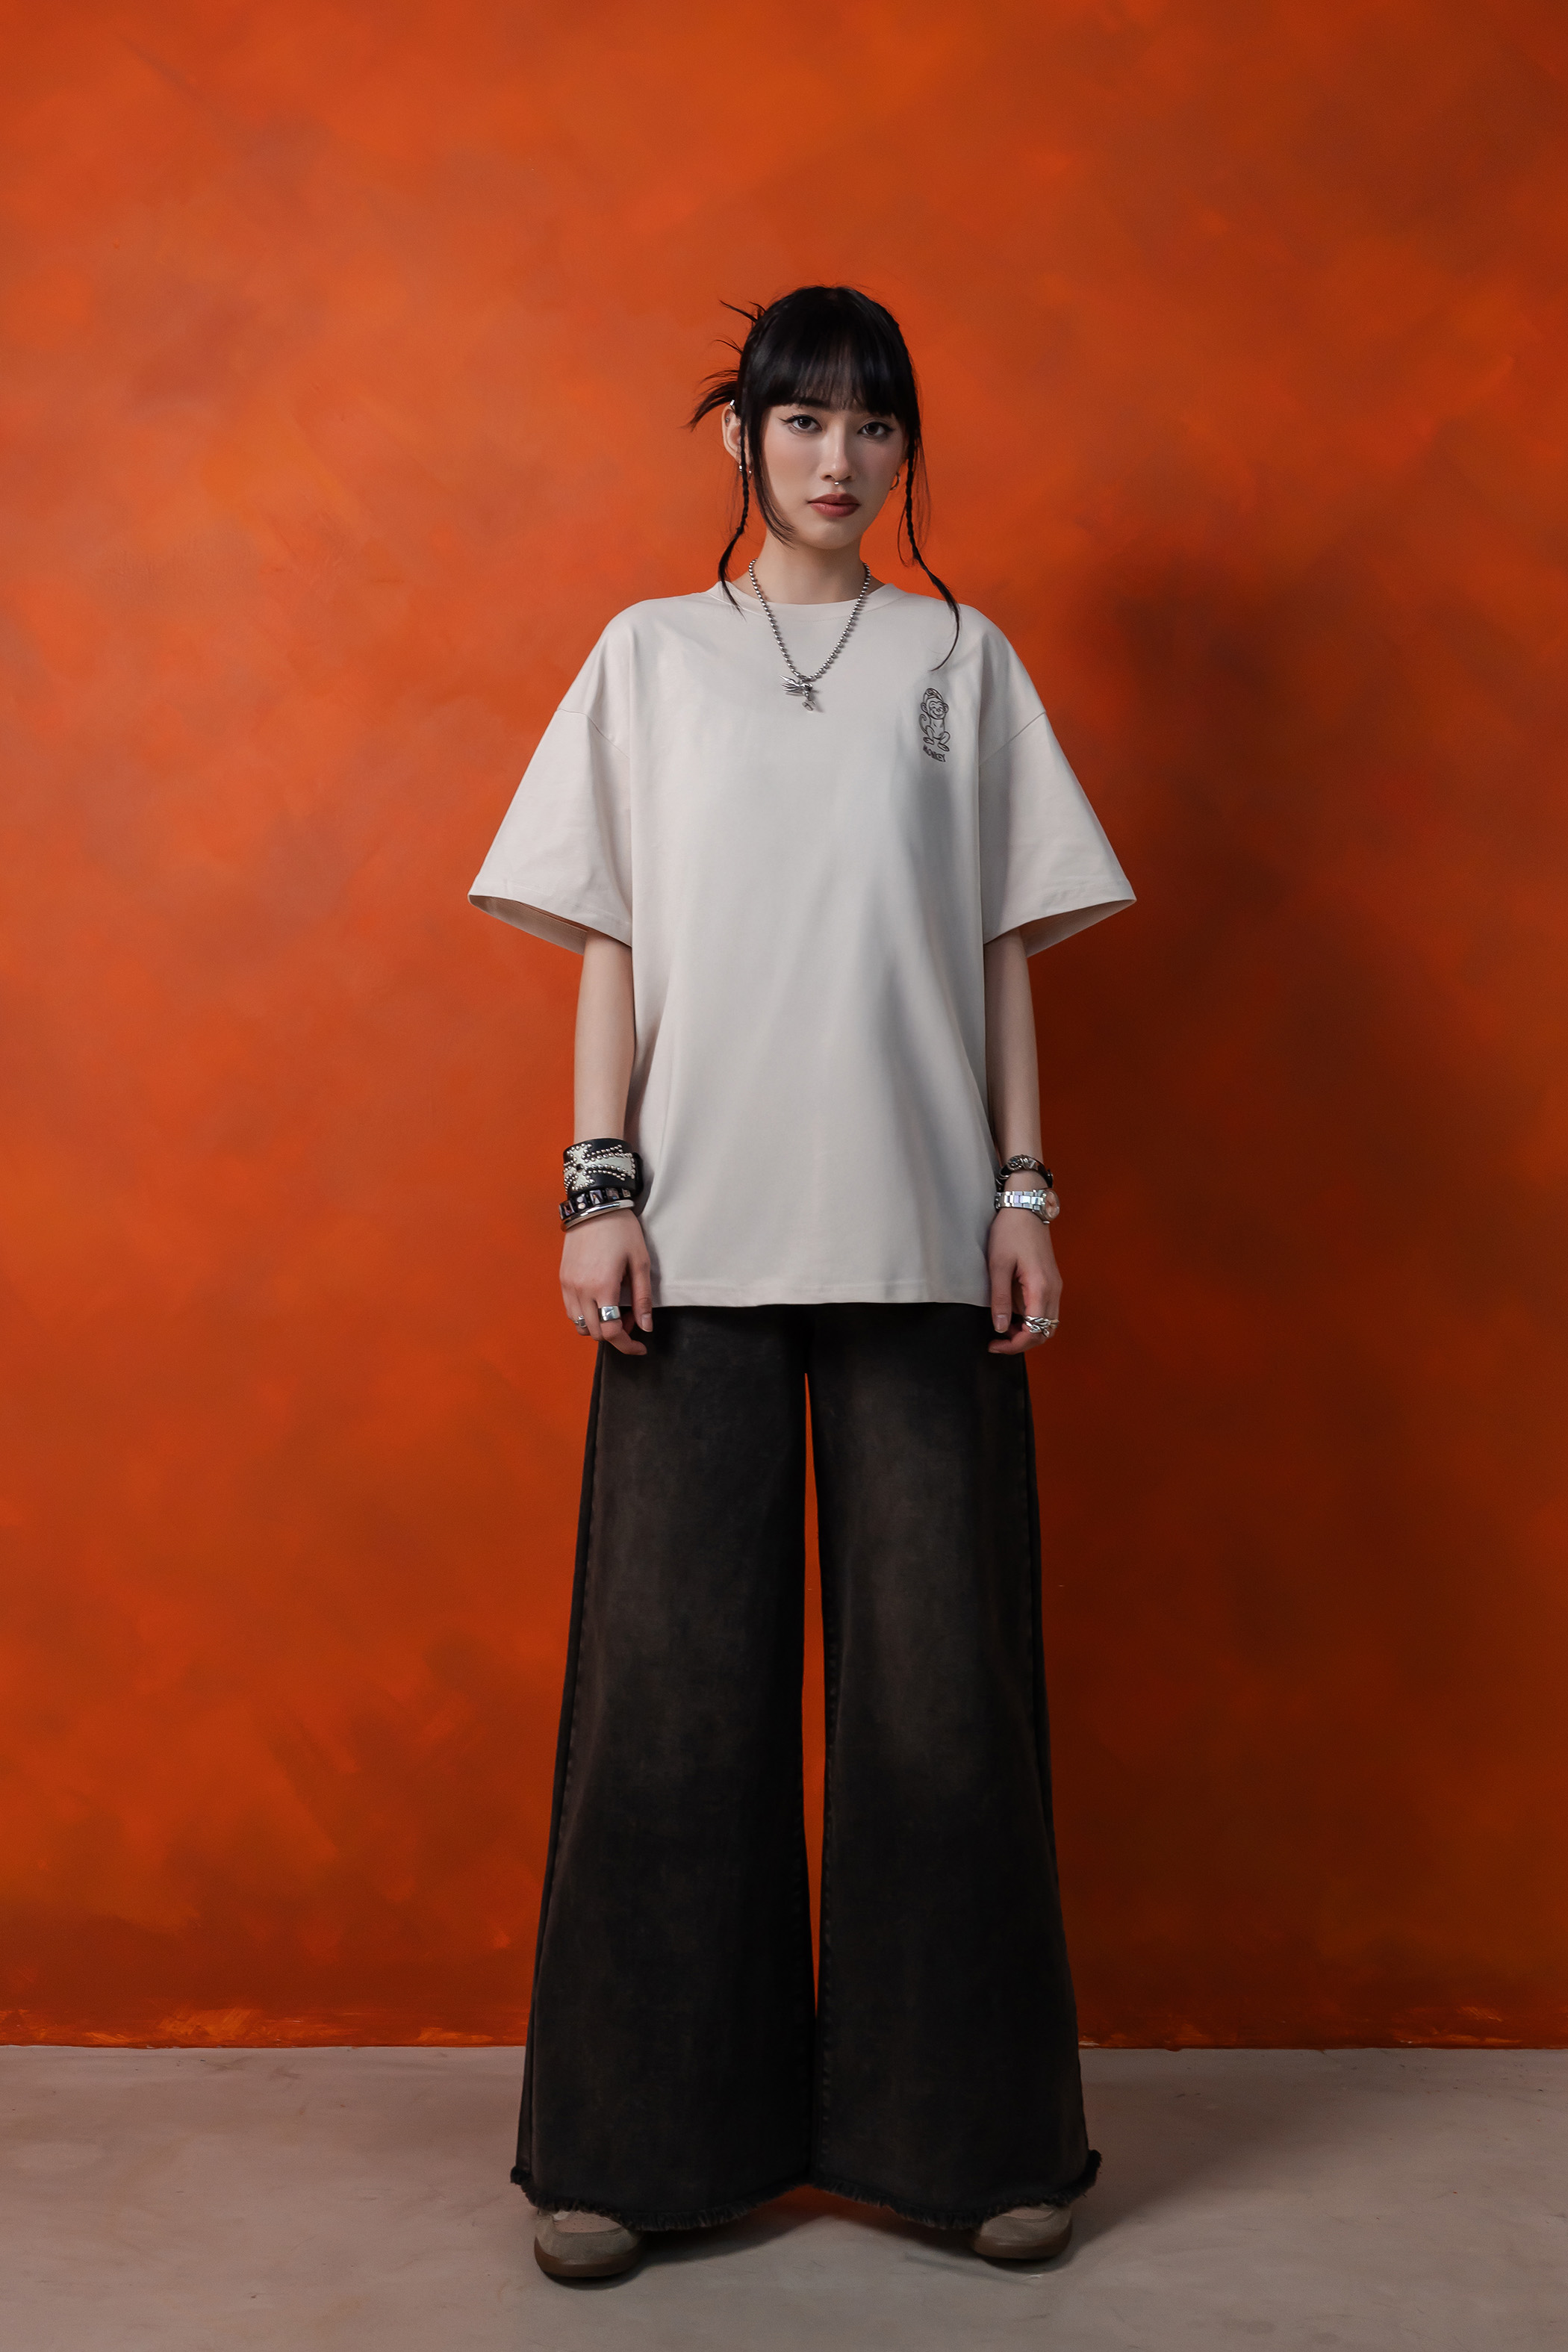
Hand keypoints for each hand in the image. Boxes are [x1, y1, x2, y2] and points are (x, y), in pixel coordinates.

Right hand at [561, 1210, 652, 1356]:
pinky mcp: (562, 1279)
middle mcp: (581, 1290)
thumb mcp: (639, 1262)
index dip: (627, 1345)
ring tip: (615, 1309)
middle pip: (595, 1333)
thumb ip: (642, 1298)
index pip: (611, 1332)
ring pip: (580, 1325)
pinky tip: (600, 1301)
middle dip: (616, 1334)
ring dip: (599, 1326)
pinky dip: (586, 1316)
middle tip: (631, 1318)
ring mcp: (568, 1285)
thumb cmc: (622, 1231)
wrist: (594, 1205)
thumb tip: (646, 1328)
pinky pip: (570, 1310)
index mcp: (602, 1287)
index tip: (640, 1346)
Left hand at [986, 1207, 1061, 1354]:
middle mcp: (1054, 1290)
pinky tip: (1013, 1313)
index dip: (1015, 1345)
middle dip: (1022, 1342)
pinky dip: (1032, 1319)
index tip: (995, 1345)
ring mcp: (1055, 1286)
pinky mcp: (1051, 1281)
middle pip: (1046, 1332)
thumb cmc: (1011, 1231)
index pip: (1035, 1331)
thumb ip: (1000, 1299)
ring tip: (1003, 1326)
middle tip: (998, 1341)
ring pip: (1048, 1323)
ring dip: (1028, 1331)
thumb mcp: (998, 1265)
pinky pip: (1046, 1310)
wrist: (1026, 1206)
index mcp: (1041, 1287)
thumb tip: (1000, 1328)